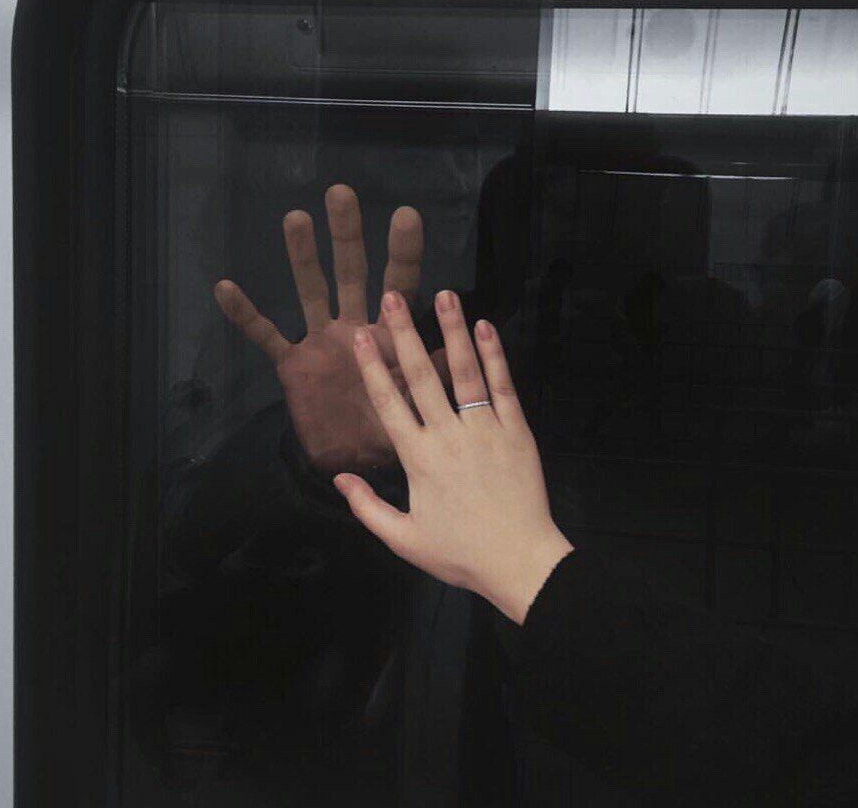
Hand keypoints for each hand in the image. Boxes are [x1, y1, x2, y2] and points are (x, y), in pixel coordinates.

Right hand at [214, 184, 426, 473]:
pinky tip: (225, 288)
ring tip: (296, 217)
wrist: (352, 461)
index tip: (406, 214)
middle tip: (343, 193)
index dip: (403, 253)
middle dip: (347, 235)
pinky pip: (265, 336)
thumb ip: (434, 375)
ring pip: (311, 291)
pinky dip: (246, 315)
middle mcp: (354, 328)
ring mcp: (320, 342)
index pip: (399, 286)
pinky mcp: (292, 364)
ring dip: (302, 257)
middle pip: (352, 273)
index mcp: (388, 336)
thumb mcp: (418, 402)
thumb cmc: (391, 429)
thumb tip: (462, 347)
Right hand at [332, 289, 573, 624]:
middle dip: (404, 333)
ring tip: (445, 296)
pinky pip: (502, 386)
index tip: (360, 336)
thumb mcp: (404, 539)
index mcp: (417, 459)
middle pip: (422, 376)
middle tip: (393, 298)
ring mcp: (484, 429)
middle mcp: (447, 435)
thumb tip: (338, 477)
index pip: (388, 403)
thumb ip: (368, 507)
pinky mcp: (515, 430)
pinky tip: (486, 327)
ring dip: (453, 331)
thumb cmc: (460, 553)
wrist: (519, 561)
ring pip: (464, 371)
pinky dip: (495, 355)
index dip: (373, 367)